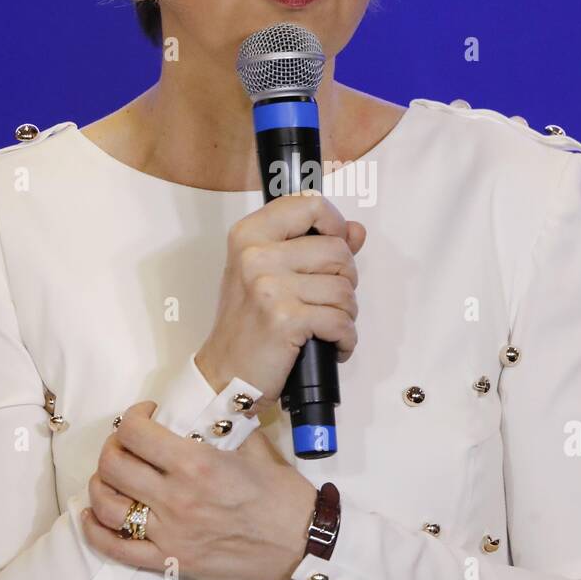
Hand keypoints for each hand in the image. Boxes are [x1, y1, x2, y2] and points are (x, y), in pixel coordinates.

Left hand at [80, 401, 318, 579]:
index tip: (144, 415)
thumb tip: (199, 407)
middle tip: (126, 445)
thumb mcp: (252, 447)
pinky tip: (92, 516)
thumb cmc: (282, 494)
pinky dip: (96, 531)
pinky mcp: (171, 561)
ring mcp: (170, 533)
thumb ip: (219, 427)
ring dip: (100, 486)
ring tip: (111, 477)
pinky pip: (117, 549)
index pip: (135, 432)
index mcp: (196, 463)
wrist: (301, 544)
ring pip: (107, 506)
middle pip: (113, 465)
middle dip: (113, 448)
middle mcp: (176, 497)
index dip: (132, 417)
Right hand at [195, 190, 366, 408]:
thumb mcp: (270, 274)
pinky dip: (344, 339)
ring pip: (344, 289)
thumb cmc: (248, 325)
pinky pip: (341, 321)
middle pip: (338, 250)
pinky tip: (331, 345)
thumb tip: (356, 231)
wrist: (224, 375)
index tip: (335, 245)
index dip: (335, 224)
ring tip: (323, 326)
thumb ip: (314, 246)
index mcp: (250, 234)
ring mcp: (270, 286)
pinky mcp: (286, 319)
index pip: (310, 205)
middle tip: (327, 301)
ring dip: (345, 314)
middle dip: (345, 280)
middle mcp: (257, 254)